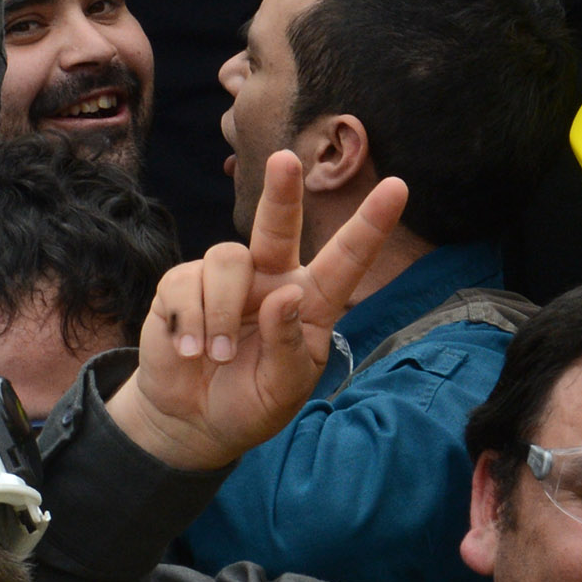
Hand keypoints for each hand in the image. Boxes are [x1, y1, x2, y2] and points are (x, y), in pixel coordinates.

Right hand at [108, 150, 407, 470]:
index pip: (346, 259)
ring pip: (229, 259)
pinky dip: (189, 322)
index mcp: (310, 301)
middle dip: (282, 192)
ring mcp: (228, 279)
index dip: (371, 224)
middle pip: (279, 225)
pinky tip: (189, 349)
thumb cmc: (250, 403)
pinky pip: (187, 282)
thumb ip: (288, 346)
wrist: (191, 421)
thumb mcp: (282, 388)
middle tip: (285, 160)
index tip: (398, 186)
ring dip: (222, 313)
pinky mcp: (183, 284)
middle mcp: (271, 279)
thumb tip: (284, 295)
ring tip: (217, 354)